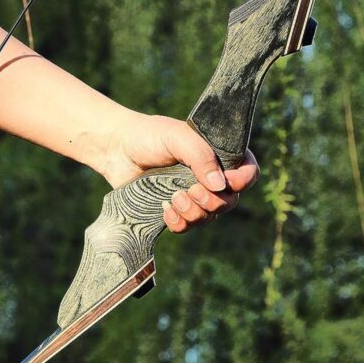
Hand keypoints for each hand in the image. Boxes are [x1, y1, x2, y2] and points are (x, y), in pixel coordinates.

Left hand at [100, 114, 259, 233]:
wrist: (116, 149)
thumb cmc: (148, 136)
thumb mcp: (176, 136)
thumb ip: (199, 155)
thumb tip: (220, 184)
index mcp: (217, 154)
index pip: (247, 172)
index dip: (242, 181)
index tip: (225, 182)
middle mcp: (209, 176)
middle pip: (230, 201)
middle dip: (213, 201)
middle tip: (190, 190)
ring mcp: (192, 194)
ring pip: (209, 216)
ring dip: (194, 212)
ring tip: (173, 198)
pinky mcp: (174, 210)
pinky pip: (187, 226)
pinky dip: (179, 223)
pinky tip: (165, 210)